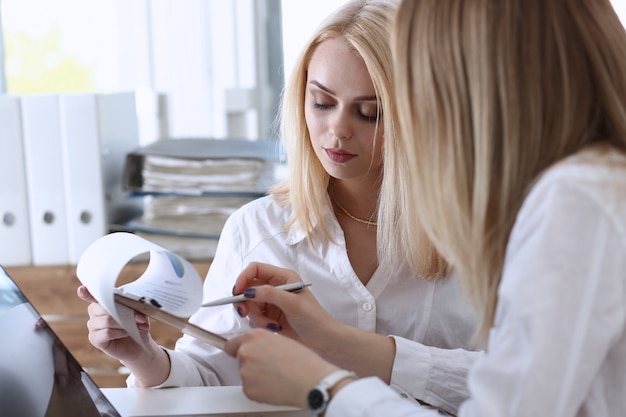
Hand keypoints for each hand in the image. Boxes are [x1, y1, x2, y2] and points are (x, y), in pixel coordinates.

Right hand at [77, 285, 171, 386]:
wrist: (138, 344)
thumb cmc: (136, 324)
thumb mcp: (139, 313)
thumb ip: (134, 309)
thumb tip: (135, 312)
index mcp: (103, 302)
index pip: (91, 295)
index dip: (86, 293)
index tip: (82, 289)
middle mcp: (94, 312)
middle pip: (103, 308)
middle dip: (123, 312)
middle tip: (139, 318)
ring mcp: (93, 326)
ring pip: (106, 320)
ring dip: (124, 323)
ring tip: (137, 326)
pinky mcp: (94, 339)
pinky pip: (107, 333)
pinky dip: (120, 332)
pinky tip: (127, 332)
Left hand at [225, 329, 339, 407]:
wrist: (310, 380)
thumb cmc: (303, 361)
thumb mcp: (281, 340)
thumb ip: (263, 343)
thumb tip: (257, 349)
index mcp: (254, 336)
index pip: (232, 343)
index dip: (238, 349)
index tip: (238, 352)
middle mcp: (246, 352)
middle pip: (239, 358)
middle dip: (251, 362)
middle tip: (270, 366)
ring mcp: (245, 371)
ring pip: (245, 374)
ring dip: (256, 376)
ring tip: (276, 375)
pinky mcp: (248, 389)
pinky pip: (249, 389)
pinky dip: (259, 389)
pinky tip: (275, 385)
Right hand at [232, 263, 396, 381]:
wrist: (325, 342)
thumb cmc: (315, 319)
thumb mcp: (293, 304)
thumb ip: (270, 294)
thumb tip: (247, 291)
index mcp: (283, 277)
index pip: (255, 270)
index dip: (243, 278)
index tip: (237, 292)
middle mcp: (276, 287)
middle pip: (248, 288)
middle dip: (245, 301)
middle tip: (244, 313)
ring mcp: (272, 303)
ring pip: (250, 305)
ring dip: (256, 316)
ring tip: (272, 325)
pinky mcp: (270, 317)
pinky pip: (255, 318)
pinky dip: (260, 324)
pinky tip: (276, 329)